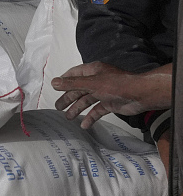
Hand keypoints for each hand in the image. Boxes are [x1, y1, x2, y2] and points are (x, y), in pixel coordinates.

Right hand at [51, 62, 171, 127]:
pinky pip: (97, 110)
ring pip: (87, 101)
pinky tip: (84, 124)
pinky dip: (90, 117)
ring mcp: (104, 93)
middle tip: (58, 107)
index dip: (64, 80)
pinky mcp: (110, 104)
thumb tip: (54, 83)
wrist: (140, 95)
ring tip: (68, 117)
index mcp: (93, 71)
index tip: (55, 88)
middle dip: (68, 98)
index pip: (74, 74)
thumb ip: (72, 84)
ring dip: (77, 108)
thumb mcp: (91, 83)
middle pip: (78, 89)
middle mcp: (97, 80)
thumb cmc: (117, 85)